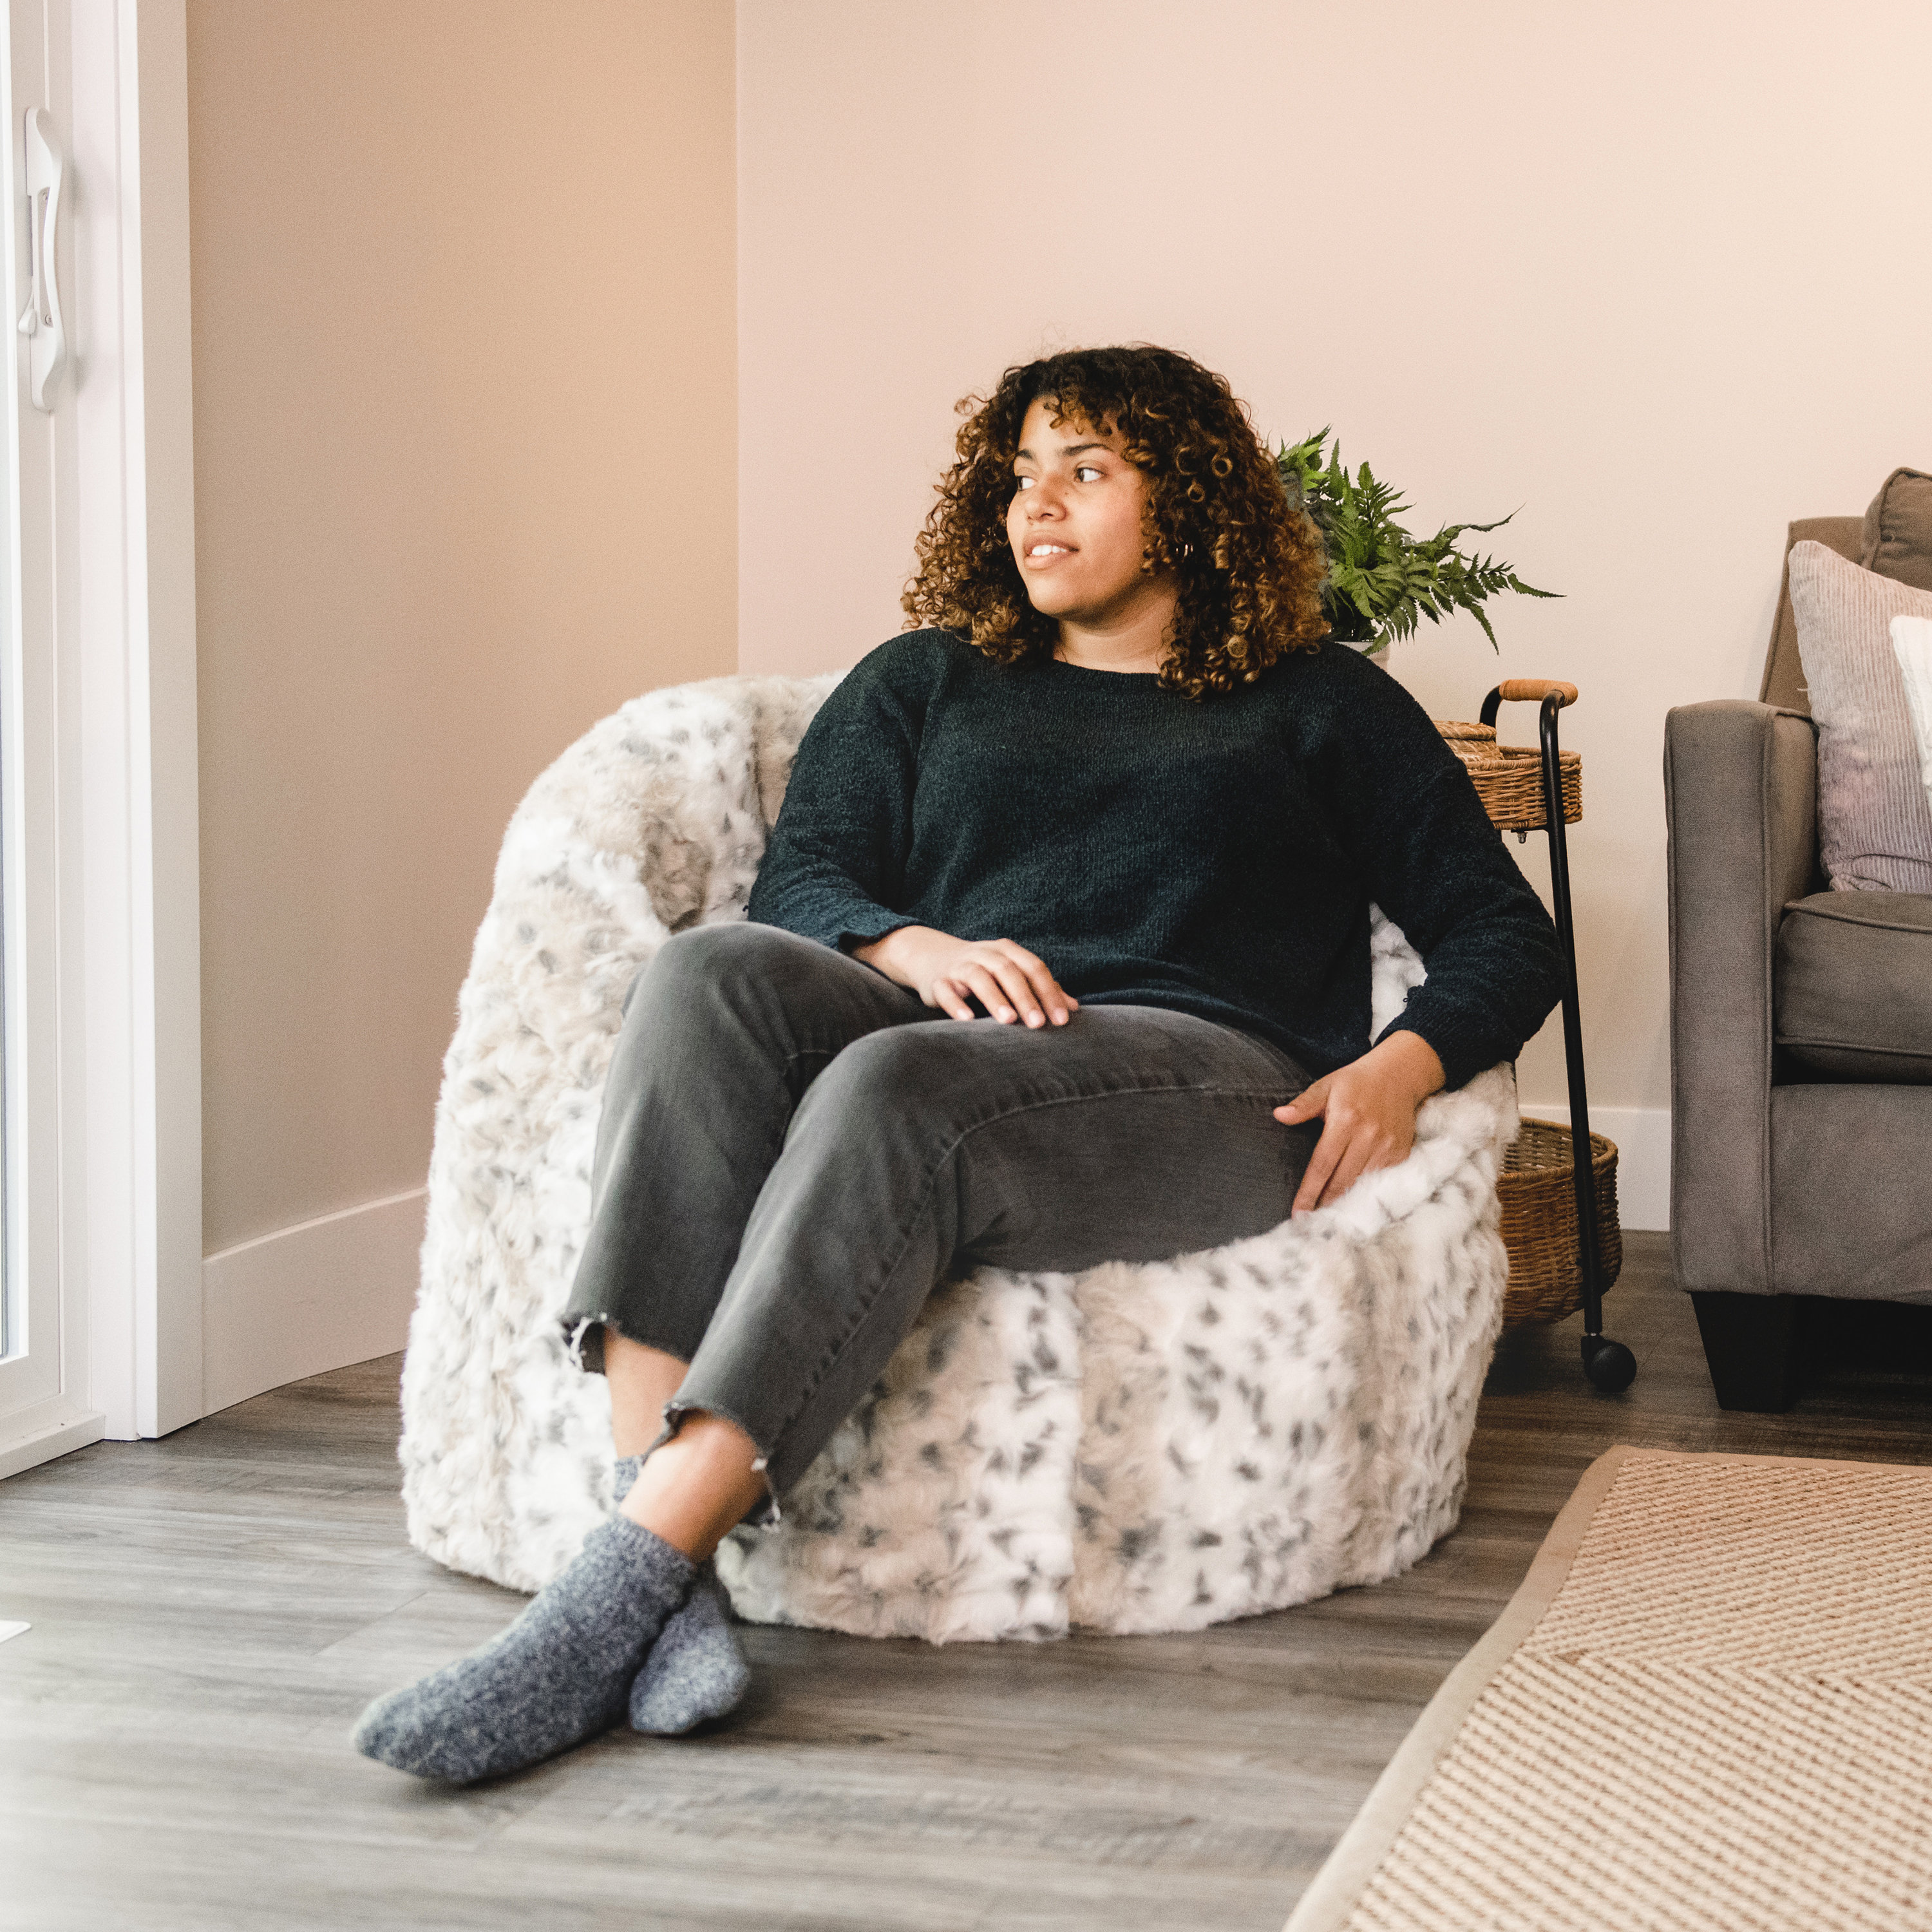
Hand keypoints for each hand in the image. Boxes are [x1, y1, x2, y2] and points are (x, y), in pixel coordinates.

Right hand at [853, 926, 1077, 1026]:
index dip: (1049, 992)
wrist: (933, 958)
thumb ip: (1040, 989)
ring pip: (977, 976)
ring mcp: (959, 966)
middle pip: (1007, 970)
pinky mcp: (938, 981)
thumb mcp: (1012, 975)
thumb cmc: (983, 971)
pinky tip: (967, 1019)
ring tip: (1008, 1020)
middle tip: (1038, 1024)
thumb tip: (1074, 1008)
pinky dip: (955, 1003)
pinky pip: (946, 990)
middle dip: (1025, 997)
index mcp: (1006, 952)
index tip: (1062, 1020)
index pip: (1033, 968)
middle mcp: (984, 954)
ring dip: (994, 997)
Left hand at [1274, 1031, 1445, 1215]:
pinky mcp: (1402, 1154)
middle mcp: (1368, 1137)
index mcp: (1345, 1121)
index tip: (1297, 1213)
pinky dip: (1367, 1195)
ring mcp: (1388, 1147)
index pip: (1322, 1165)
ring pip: (1363, 1185)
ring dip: (1346, 1205)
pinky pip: (1382, 1181)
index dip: (1309, 1192)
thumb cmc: (1356, 1082)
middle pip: (1342, 1181)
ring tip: (1328, 1223)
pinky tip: (1354, 1208)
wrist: (1399, 1075)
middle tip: (1309, 1227)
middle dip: (1325, 1206)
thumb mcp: (1326, 1086)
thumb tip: (1279, 1115)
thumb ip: (1303, 1105)